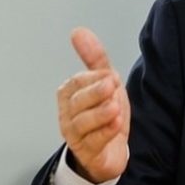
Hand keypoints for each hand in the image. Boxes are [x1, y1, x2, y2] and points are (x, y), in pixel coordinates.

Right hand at [57, 27, 130, 183]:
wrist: (112, 149)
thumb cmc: (105, 113)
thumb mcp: (105, 82)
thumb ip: (94, 58)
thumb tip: (79, 32)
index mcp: (69, 94)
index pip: (76, 83)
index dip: (93, 79)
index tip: (110, 76)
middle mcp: (68, 114)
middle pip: (77, 102)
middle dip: (95, 92)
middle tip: (112, 85)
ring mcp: (75, 135)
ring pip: (83, 123)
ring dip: (100, 113)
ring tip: (115, 107)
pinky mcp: (87, 152)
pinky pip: (94, 142)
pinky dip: (105, 132)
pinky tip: (116, 124)